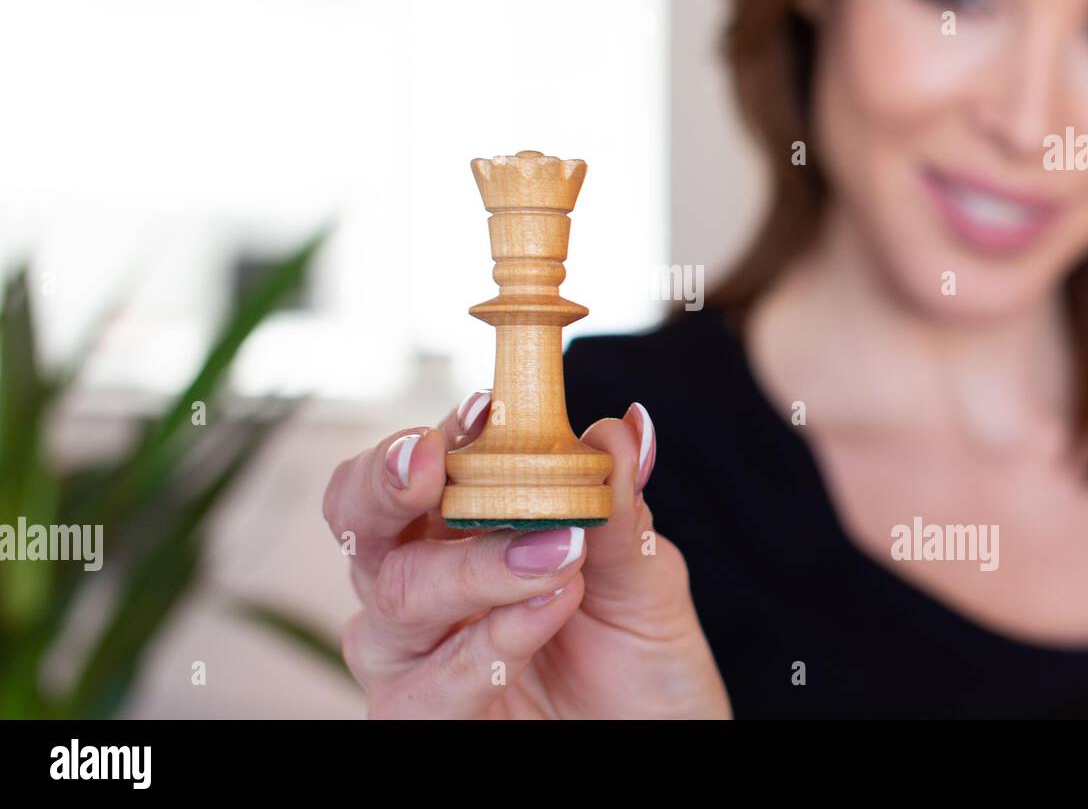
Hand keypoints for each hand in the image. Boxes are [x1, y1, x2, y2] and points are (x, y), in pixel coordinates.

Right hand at [322, 391, 730, 717]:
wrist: (658, 748)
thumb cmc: (640, 665)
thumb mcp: (645, 581)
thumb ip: (622, 512)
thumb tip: (622, 428)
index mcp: (461, 531)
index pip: (424, 465)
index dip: (442, 431)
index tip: (487, 407)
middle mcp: (421, 586)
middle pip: (362, 519)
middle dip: (388, 481)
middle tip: (434, 461)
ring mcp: (412, 657)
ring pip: (396, 595)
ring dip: (476, 567)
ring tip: (558, 554)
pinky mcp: (418, 720)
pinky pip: (427, 684)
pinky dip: (489, 641)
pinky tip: (545, 610)